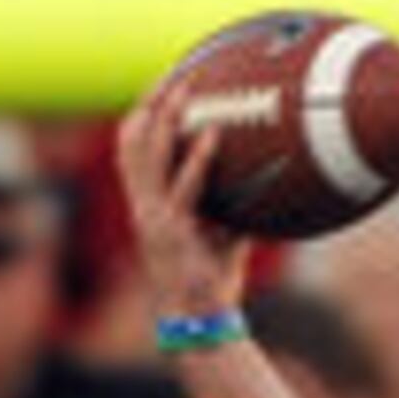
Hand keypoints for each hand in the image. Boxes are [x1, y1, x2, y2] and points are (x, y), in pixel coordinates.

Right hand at [113, 73, 250, 329]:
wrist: (200, 324)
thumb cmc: (212, 282)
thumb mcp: (223, 237)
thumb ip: (232, 209)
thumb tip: (266, 186)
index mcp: (146, 204)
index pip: (132, 147)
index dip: (140, 112)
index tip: (159, 83)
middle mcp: (143, 206)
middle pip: (135, 140)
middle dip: (150, 103)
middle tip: (173, 73)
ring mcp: (154, 217)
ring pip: (151, 156)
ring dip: (168, 119)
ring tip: (187, 90)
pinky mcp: (173, 232)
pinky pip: (185, 188)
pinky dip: (199, 160)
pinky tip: (214, 135)